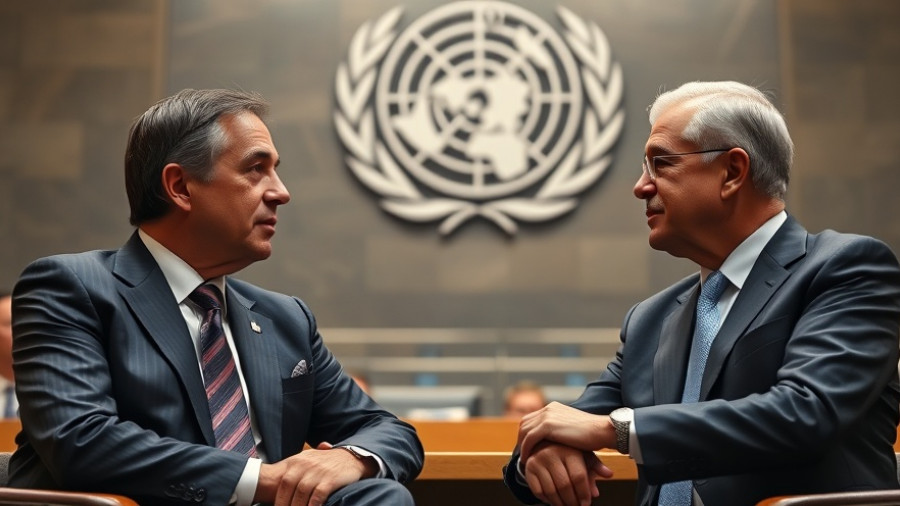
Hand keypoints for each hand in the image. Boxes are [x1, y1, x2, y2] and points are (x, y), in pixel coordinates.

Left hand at [254, 442, 372, 505]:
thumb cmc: (329, 463)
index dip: (278, 498)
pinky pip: (317, 496)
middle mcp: (306, 464)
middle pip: (289, 488)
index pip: (283, 482)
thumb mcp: (310, 460)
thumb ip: (295, 471)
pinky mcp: (330, 479)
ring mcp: (318, 471)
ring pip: (301, 493)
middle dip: (285, 504)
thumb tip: (280, 485)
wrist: (353, 458)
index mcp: (298, 461)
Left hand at [517, 402, 613, 460]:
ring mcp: (547, 415)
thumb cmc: (592, 434)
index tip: (527, 447)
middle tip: (523, 454)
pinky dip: (525, 449)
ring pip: (524, 431)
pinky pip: (529, 438)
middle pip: (525, 423)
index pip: (532, 419)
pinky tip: (527, 460)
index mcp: (554, 408)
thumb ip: (561, 430)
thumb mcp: (572, 429)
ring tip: (524, 459)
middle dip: (521, 438)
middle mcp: (548, 408)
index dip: (526, 433)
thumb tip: (554, 440)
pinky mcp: (548, 425)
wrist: (602, 431)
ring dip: (521, 445)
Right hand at [523, 441, 612, 505]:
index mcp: (569, 450)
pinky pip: (538, 491)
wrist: (544, 441)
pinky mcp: (529, 467)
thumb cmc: (568, 451)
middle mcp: (552, 453)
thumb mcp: (583, 456)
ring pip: (551, 491)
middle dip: (572, 502)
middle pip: (564, 485)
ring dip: (560, 504)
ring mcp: (539, 460)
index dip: (583, 493)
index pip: (578, 476)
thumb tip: (600, 488)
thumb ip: (595, 469)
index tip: (586, 504)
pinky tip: (554, 500)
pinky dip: (547, 500)